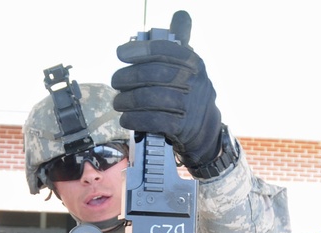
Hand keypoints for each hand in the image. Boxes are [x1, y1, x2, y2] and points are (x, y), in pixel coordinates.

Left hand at [112, 10, 222, 167]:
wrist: (205, 129)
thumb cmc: (188, 93)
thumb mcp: (189, 67)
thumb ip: (179, 44)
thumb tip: (180, 15)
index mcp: (193, 63)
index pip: (163, 51)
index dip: (139, 50)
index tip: (121, 53)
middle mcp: (194, 82)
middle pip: (152, 75)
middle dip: (127, 77)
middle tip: (115, 82)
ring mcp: (189, 106)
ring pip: (149, 99)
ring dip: (127, 101)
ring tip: (118, 102)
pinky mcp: (182, 127)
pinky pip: (152, 121)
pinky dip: (134, 120)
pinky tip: (126, 118)